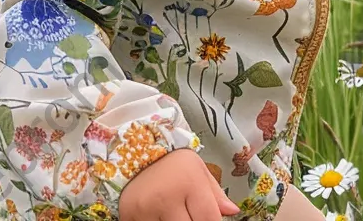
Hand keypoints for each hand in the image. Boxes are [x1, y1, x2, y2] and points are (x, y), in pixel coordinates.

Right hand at [118, 147, 239, 220]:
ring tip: (175, 212)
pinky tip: (159, 216)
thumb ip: (216, 194)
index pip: (210, 220)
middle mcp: (168, 197)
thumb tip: (233, 212)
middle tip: (189, 213)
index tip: (209, 220)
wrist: (134, 150)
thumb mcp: (197, 169)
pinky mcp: (129, 217)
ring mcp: (146, 210)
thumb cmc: (172, 162)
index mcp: (189, 182)